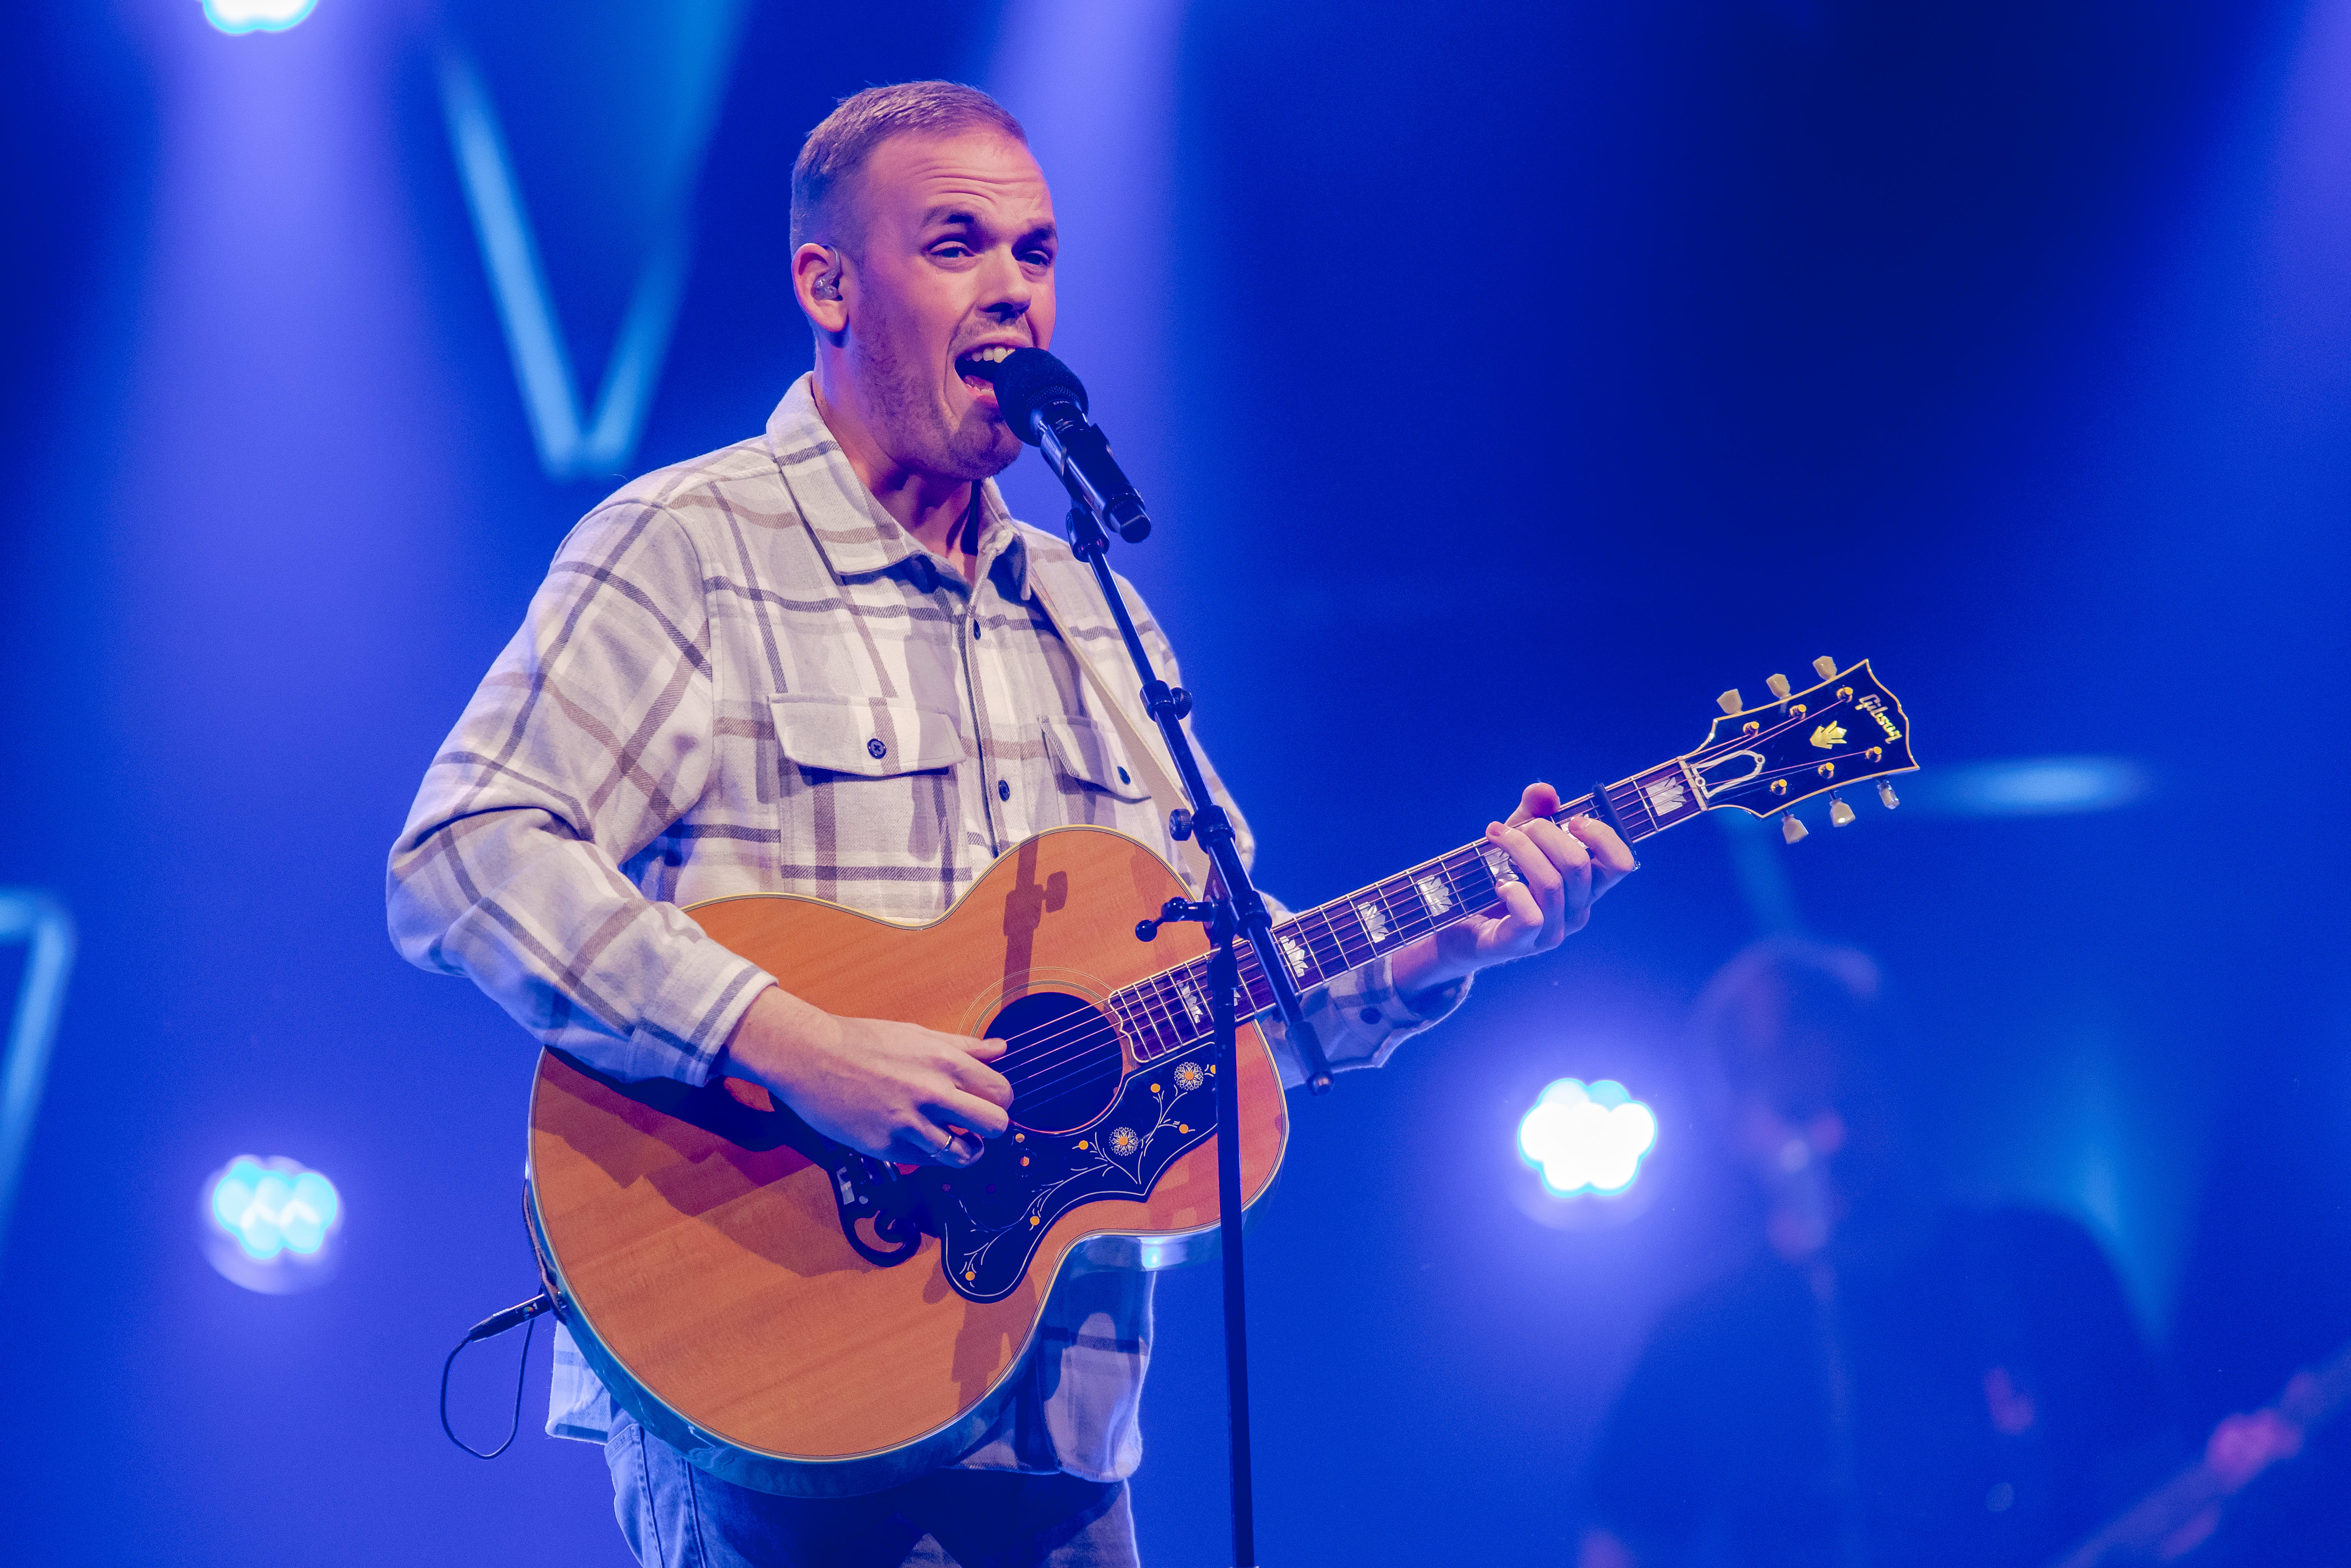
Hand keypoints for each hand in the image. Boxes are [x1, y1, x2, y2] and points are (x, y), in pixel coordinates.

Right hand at [716, 987, 1012, 1166]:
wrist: (809, 1056)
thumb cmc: (862, 1041)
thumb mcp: (918, 1034)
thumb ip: (964, 1046)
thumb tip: (1000, 1048)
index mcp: (944, 1062)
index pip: (1001, 1092)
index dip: (999, 1100)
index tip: (988, 1102)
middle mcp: (932, 1093)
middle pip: (996, 1125)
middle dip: (991, 1128)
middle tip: (975, 1125)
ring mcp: (909, 1123)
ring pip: (965, 1154)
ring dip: (965, 1150)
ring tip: (953, 1140)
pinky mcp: (886, 1147)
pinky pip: (927, 1162)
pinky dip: (929, 1155)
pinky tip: (918, 1139)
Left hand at [1390, 782, 1636, 998]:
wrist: (1462, 923)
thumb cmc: (1499, 876)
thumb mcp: (1517, 837)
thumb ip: (1533, 812)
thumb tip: (1544, 790)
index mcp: (1586, 885)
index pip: (1621, 863)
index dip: (1602, 836)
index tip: (1572, 820)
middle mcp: (1576, 911)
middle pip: (1578, 864)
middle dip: (1543, 833)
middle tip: (1516, 828)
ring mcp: (1551, 932)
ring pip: (1551, 884)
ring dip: (1520, 851)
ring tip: (1496, 838)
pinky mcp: (1519, 945)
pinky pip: (1531, 916)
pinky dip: (1513, 891)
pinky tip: (1499, 882)